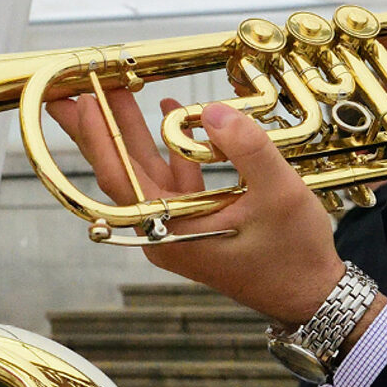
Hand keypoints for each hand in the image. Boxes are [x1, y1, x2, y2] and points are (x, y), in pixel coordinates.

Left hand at [47, 89, 353, 326]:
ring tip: (114, 93)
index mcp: (174, 230)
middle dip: (100, 130)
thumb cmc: (296, 256)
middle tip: (72, 91)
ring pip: (146, 173)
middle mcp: (166, 231)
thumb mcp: (279, 194)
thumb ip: (247, 148)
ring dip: (134, 133)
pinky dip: (173, 149)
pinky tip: (171, 113)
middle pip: (122, 173)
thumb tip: (213, 112)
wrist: (313, 295)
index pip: (121, 179)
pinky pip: (174, 180)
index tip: (84, 101)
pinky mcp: (197, 223)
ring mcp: (180, 227)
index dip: (100, 138)